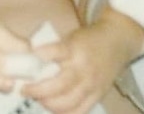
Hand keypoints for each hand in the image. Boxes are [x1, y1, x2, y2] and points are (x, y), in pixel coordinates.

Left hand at [22, 12, 143, 113]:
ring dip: (48, 103)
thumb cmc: (89, 39)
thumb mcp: (71, 37)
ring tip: (39, 98)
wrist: (117, 40)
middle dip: (37, 90)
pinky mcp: (98, 94)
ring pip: (66, 103)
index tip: (28, 59)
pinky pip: (79, 110)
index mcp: (74, 48)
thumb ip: (53, 51)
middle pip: (58, 85)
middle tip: (25, 89)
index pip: (54, 52)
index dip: (40, 56)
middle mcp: (83, 67)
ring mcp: (92, 83)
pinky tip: (55, 107)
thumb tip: (28, 62)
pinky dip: (64, 112)